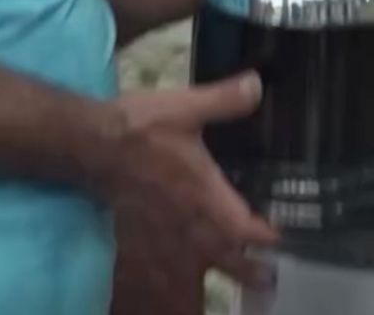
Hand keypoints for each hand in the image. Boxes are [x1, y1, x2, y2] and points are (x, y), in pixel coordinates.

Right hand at [102, 74, 277, 288]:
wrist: (90, 147)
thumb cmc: (140, 128)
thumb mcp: (186, 106)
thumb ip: (224, 99)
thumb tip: (257, 85)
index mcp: (203, 194)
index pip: (242, 226)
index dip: (265, 235)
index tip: (283, 239)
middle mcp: (187, 223)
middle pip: (225, 258)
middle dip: (249, 269)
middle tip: (270, 278)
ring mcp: (163, 237)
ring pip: (195, 273)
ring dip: (218, 279)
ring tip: (236, 287)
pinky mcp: (142, 240)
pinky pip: (165, 273)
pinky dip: (180, 283)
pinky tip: (188, 284)